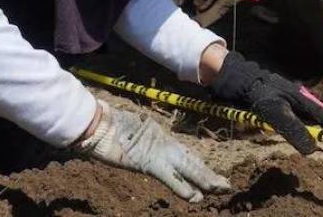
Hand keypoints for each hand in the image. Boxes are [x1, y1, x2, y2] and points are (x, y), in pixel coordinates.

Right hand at [74, 101, 229, 201]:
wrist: (97, 124)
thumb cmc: (107, 127)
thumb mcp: (130, 134)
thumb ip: (142, 141)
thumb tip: (141, 144)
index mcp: (160, 138)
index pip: (185, 155)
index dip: (199, 166)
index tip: (212, 175)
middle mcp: (164, 144)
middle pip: (191, 161)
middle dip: (208, 174)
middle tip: (226, 184)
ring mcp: (158, 152)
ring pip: (188, 168)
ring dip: (204, 180)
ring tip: (221, 188)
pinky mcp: (149, 162)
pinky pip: (170, 178)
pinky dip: (183, 188)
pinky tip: (196, 197)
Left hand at [208, 51, 322, 153]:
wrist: (238, 78)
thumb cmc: (257, 93)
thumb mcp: (275, 113)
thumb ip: (294, 129)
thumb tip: (313, 149)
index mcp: (303, 99)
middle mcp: (300, 98)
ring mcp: (291, 99)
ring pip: (313, 113)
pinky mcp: (280, 101)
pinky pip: (301, 113)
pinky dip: (311, 122)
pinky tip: (310, 126)